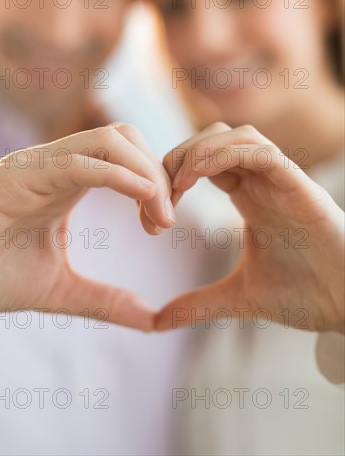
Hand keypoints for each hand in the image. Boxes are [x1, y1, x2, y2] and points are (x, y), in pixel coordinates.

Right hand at [0, 124, 174, 330]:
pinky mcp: (22, 175)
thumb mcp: (61, 290)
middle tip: (166, 220)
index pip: (126, 155)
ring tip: (158, 217)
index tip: (163, 223)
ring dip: (146, 172)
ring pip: (109, 139)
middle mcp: (57, 165)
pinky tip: (144, 201)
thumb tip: (152, 319)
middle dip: (157, 172)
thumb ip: (106, 300)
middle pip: (125, 136)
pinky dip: (120, 175)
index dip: (155, 181)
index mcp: (67, 181)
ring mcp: (40, 165)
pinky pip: (81, 162)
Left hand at [157, 123, 343, 332]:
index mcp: (250, 198)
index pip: (205, 162)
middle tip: (159, 192)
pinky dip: (227, 153)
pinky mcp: (300, 187)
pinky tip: (200, 174)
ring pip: (239, 135)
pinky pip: (262, 152)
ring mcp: (283, 181)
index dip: (173, 175)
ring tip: (178, 181)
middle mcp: (264, 183)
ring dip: (201, 150)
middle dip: (180, 156)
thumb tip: (155, 323)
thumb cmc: (305, 294)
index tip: (152, 211)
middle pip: (215, 138)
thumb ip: (197, 304)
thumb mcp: (238, 297)